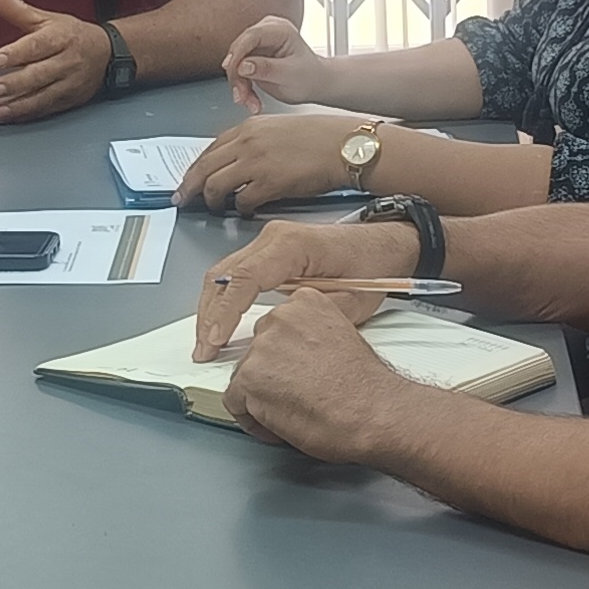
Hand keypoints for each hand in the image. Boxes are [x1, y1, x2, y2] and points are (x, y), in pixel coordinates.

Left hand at [0, 0, 109, 122]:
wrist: (108, 55)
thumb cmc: (73, 36)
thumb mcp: (48, 19)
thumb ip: (18, 10)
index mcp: (61, 37)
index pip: (38, 45)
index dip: (17, 52)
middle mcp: (67, 61)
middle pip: (39, 74)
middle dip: (15, 83)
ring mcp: (69, 84)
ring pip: (42, 96)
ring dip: (17, 105)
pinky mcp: (68, 100)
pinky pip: (45, 109)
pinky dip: (24, 114)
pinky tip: (7, 116)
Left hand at [174, 114, 381, 214]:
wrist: (344, 145)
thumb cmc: (319, 137)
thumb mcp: (277, 129)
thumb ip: (253, 142)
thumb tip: (237, 162)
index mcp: (248, 128)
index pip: (209, 149)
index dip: (194, 168)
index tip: (188, 179)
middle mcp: (247, 143)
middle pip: (203, 168)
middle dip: (189, 187)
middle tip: (183, 199)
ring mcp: (256, 163)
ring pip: (215, 185)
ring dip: (211, 200)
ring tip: (215, 208)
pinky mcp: (269, 183)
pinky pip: (242, 201)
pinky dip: (239, 209)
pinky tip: (244, 212)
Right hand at [191, 212, 423, 359]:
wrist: (386, 245)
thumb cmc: (374, 266)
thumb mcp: (349, 302)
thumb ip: (308, 317)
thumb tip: (274, 335)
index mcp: (292, 244)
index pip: (244, 278)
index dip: (225, 313)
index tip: (215, 341)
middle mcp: (274, 237)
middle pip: (223, 275)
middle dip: (208, 316)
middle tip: (203, 350)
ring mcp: (268, 241)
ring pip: (222, 274)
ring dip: (211, 309)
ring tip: (206, 343)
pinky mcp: (268, 251)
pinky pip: (234, 274)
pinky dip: (222, 299)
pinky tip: (220, 324)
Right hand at [222, 15, 327, 109]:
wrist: (314, 84)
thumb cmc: (309, 77)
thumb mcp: (290, 74)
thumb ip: (267, 69)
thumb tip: (243, 66)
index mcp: (280, 30)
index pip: (252, 36)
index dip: (238, 52)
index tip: (231, 69)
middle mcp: (267, 33)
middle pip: (240, 50)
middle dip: (238, 75)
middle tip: (242, 96)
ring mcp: (259, 44)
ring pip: (236, 63)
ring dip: (240, 85)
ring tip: (250, 102)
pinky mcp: (252, 57)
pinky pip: (239, 71)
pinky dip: (243, 87)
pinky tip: (251, 100)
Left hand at [222, 287, 405, 461]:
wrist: (373, 412)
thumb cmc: (367, 386)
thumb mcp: (342, 338)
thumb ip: (313, 338)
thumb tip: (299, 355)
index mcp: (305, 303)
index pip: (276, 326)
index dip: (284, 355)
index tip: (295, 370)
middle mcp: (279, 318)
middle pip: (257, 349)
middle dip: (271, 374)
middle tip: (293, 394)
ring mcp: (261, 348)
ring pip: (245, 376)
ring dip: (262, 396)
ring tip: (292, 411)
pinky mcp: (249, 378)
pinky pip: (235, 402)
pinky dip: (252, 419)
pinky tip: (278, 425)